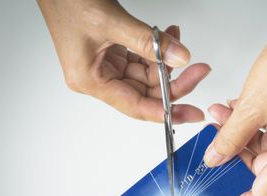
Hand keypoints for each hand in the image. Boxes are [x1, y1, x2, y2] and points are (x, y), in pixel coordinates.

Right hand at [37, 0, 210, 122]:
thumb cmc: (67, 1)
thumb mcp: (111, 22)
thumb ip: (148, 41)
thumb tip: (179, 57)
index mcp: (90, 81)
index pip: (136, 105)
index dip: (167, 112)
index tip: (191, 114)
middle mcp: (98, 78)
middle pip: (145, 92)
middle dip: (174, 81)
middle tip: (198, 71)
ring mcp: (105, 66)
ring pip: (147, 74)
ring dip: (167, 60)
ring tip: (178, 39)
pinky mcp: (112, 53)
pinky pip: (142, 58)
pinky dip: (158, 48)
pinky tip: (169, 35)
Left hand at [203, 0, 266, 195]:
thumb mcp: (251, 107)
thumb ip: (229, 138)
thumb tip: (216, 158)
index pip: (264, 195)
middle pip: (261, 168)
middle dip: (231, 154)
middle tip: (211, 141)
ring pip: (264, 146)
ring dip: (239, 133)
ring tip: (220, 114)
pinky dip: (252, 123)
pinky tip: (236, 108)